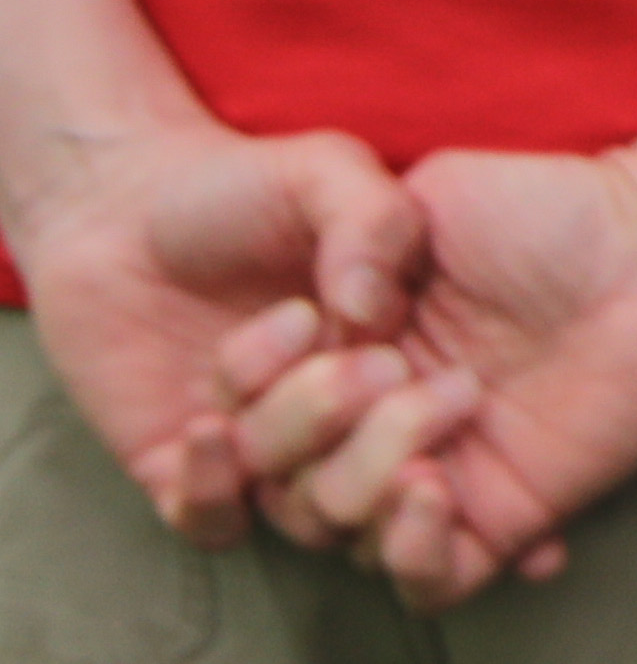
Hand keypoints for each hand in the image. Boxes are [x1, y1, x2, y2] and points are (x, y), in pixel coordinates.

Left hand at [6, 121, 422, 544]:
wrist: (121, 208)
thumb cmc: (238, 186)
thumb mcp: (326, 173)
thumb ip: (373, 220)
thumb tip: (374, 311)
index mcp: (390, 351)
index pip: (436, 421)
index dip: (448, 418)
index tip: (460, 383)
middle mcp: (331, 413)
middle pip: (374, 475)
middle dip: (384, 433)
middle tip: (378, 367)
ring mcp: (257, 446)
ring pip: (295, 498)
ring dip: (294, 432)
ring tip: (286, 335)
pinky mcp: (180, 469)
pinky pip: (208, 518)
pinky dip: (213, 487)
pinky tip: (209, 424)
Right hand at [248, 141, 636, 611]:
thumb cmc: (551, 206)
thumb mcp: (427, 202)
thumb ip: (352, 249)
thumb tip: (315, 321)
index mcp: (352, 355)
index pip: (252, 413)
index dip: (252, 385)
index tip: (302, 325)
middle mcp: (381, 424)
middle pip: (284, 483)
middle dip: (311, 427)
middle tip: (395, 367)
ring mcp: (443, 473)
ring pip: (340, 532)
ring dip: (363, 481)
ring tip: (443, 412)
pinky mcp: (508, 513)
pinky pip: (430, 582)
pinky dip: (411, 552)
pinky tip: (436, 492)